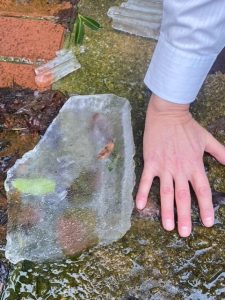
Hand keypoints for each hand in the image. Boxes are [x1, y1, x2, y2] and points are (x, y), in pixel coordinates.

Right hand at [136, 94, 224, 236]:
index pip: (202, 190)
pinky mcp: (151, 162)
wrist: (167, 114)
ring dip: (166, 210)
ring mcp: (164, 166)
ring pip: (166, 192)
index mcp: (194, 164)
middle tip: (184, 234)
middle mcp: (180, 169)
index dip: (205, 208)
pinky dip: (142, 193)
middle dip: (184, 216)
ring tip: (167, 227)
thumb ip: (221, 153)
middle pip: (183, 196)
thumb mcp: (207, 139)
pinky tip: (139, 206)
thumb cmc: (187, 127)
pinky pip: (146, 180)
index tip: (207, 223)